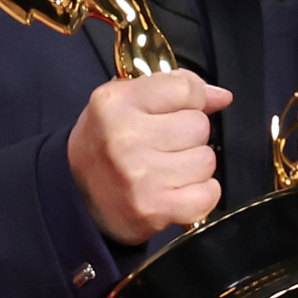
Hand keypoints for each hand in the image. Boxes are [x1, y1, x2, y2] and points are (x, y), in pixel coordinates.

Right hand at [70, 71, 228, 244]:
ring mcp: (140, 177)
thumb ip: (172, 88)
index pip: (186, 88)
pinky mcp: (154, 209)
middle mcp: (125, 138)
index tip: (176, 110)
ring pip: (206, 160)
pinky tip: (175, 190)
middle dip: (188, 136)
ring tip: (166, 170)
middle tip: (162, 146)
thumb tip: (222, 96)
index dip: (191, 100)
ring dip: (193, 166)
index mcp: (115, 103)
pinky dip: (200, 194)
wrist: (74, 195)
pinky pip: (208, 194)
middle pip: (199, 126)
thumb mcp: (123, 101)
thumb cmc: (104, 144)